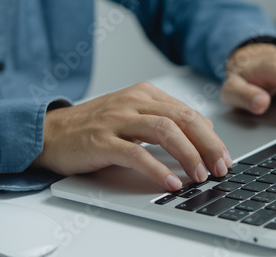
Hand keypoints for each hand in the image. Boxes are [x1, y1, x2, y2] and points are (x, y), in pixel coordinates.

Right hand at [31, 82, 232, 190]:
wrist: (51, 132)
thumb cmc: (96, 126)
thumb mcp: (134, 114)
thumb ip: (166, 119)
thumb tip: (203, 131)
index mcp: (145, 94)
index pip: (189, 113)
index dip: (211, 137)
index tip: (223, 157)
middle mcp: (134, 102)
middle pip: (183, 119)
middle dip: (208, 145)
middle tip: (220, 167)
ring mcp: (117, 120)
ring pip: (165, 131)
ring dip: (188, 155)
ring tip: (200, 175)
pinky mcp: (101, 140)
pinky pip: (136, 153)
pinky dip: (156, 168)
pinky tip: (170, 181)